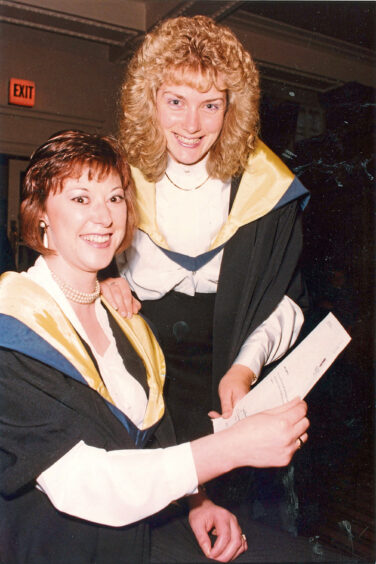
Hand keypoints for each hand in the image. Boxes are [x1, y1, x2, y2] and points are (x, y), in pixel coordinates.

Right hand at [100, 277, 140, 317]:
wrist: (94, 291)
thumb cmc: (110, 294)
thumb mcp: (122, 298)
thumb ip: (131, 303)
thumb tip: (136, 309)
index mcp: (121, 283)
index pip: (128, 293)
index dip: (130, 304)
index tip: (132, 313)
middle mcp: (114, 281)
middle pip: (122, 293)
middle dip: (125, 305)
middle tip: (126, 315)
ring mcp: (106, 282)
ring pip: (115, 292)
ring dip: (119, 304)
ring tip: (121, 313)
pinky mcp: (98, 285)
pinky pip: (105, 291)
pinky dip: (111, 300)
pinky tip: (114, 307)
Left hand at [188, 493, 246, 561]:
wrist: (204, 506)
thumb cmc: (200, 514)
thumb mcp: (196, 524)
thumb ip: (202, 539)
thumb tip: (208, 553)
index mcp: (222, 516)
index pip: (225, 536)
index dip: (218, 549)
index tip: (209, 555)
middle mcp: (232, 520)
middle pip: (235, 541)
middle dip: (226, 555)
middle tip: (215, 560)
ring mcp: (236, 524)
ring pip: (240, 543)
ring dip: (232, 555)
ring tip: (220, 559)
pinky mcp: (237, 529)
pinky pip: (242, 543)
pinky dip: (237, 551)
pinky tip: (228, 554)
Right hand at [191, 398, 308, 484]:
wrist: (235, 448)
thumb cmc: (246, 428)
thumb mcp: (265, 413)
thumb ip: (284, 407)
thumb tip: (297, 401)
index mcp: (282, 423)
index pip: (301, 411)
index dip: (301, 405)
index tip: (299, 404)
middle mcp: (287, 437)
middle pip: (306, 423)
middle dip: (300, 417)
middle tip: (291, 415)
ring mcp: (287, 450)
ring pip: (303, 437)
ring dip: (297, 431)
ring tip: (283, 429)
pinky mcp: (285, 460)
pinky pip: (294, 449)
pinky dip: (289, 444)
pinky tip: (277, 440)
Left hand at [209, 364, 255, 419]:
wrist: (239, 374)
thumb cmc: (232, 381)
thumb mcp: (225, 392)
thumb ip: (226, 405)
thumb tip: (226, 417)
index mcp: (241, 403)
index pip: (234, 417)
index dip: (224, 420)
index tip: (214, 417)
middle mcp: (245, 406)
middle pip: (234, 419)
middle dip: (223, 419)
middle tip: (213, 415)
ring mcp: (244, 406)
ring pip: (234, 416)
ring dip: (224, 416)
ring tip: (214, 414)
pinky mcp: (242, 406)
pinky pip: (235, 412)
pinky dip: (227, 413)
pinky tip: (220, 412)